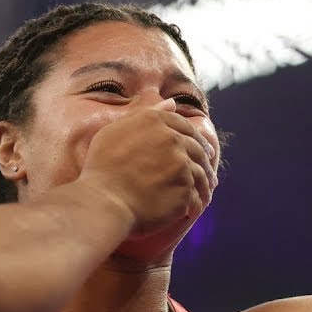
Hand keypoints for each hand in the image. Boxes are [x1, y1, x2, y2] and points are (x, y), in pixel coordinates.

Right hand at [77, 97, 217, 237]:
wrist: (103, 201)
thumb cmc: (102, 168)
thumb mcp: (116, 131)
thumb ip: (148, 115)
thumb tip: (172, 102)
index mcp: (155, 122)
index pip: (185, 126)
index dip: (196, 137)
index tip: (202, 147)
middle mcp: (172, 140)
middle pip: (198, 149)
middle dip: (206, 160)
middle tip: (209, 171)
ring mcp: (181, 165)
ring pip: (202, 174)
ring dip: (205, 183)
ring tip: (204, 193)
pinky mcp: (186, 190)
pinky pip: (198, 196)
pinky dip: (198, 202)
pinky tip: (193, 209)